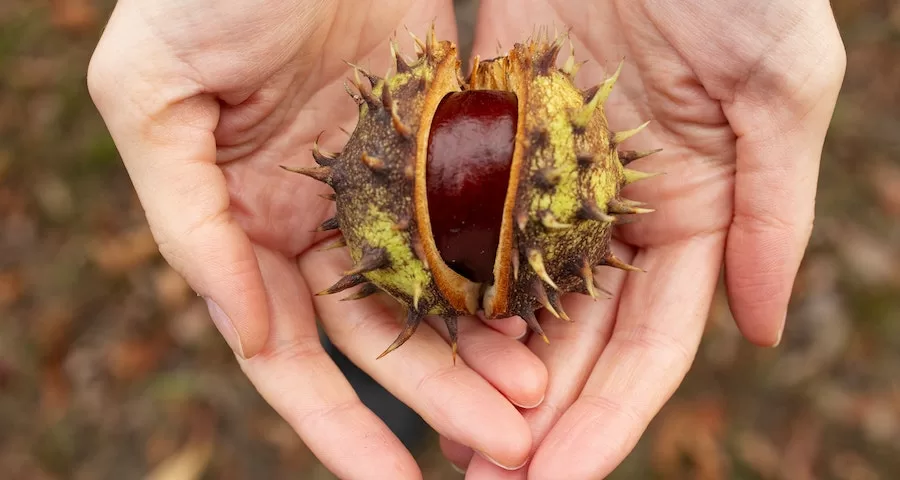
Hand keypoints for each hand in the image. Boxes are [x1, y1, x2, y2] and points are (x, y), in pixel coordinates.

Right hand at [87, 1, 547, 477]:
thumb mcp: (152, 95)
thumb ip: (187, 217)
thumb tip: (240, 331)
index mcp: (243, 220)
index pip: (288, 349)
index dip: (334, 423)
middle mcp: (316, 217)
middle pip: (380, 333)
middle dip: (438, 396)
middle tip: (507, 447)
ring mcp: (382, 183)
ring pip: (439, 288)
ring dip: (483, 348)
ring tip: (538, 400)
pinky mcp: (438, 140)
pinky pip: (476, 218)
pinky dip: (506, 268)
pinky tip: (547, 309)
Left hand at [441, 0, 845, 476]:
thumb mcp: (779, 84)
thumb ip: (773, 210)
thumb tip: (764, 332)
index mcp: (693, 214)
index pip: (649, 344)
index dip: (610, 418)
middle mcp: (614, 212)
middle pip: (571, 339)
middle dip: (532, 418)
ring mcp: (545, 179)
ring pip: (509, 295)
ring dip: (477, 370)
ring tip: (440, 439)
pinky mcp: (487, 137)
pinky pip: (459, 221)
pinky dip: (440, 281)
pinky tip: (410, 336)